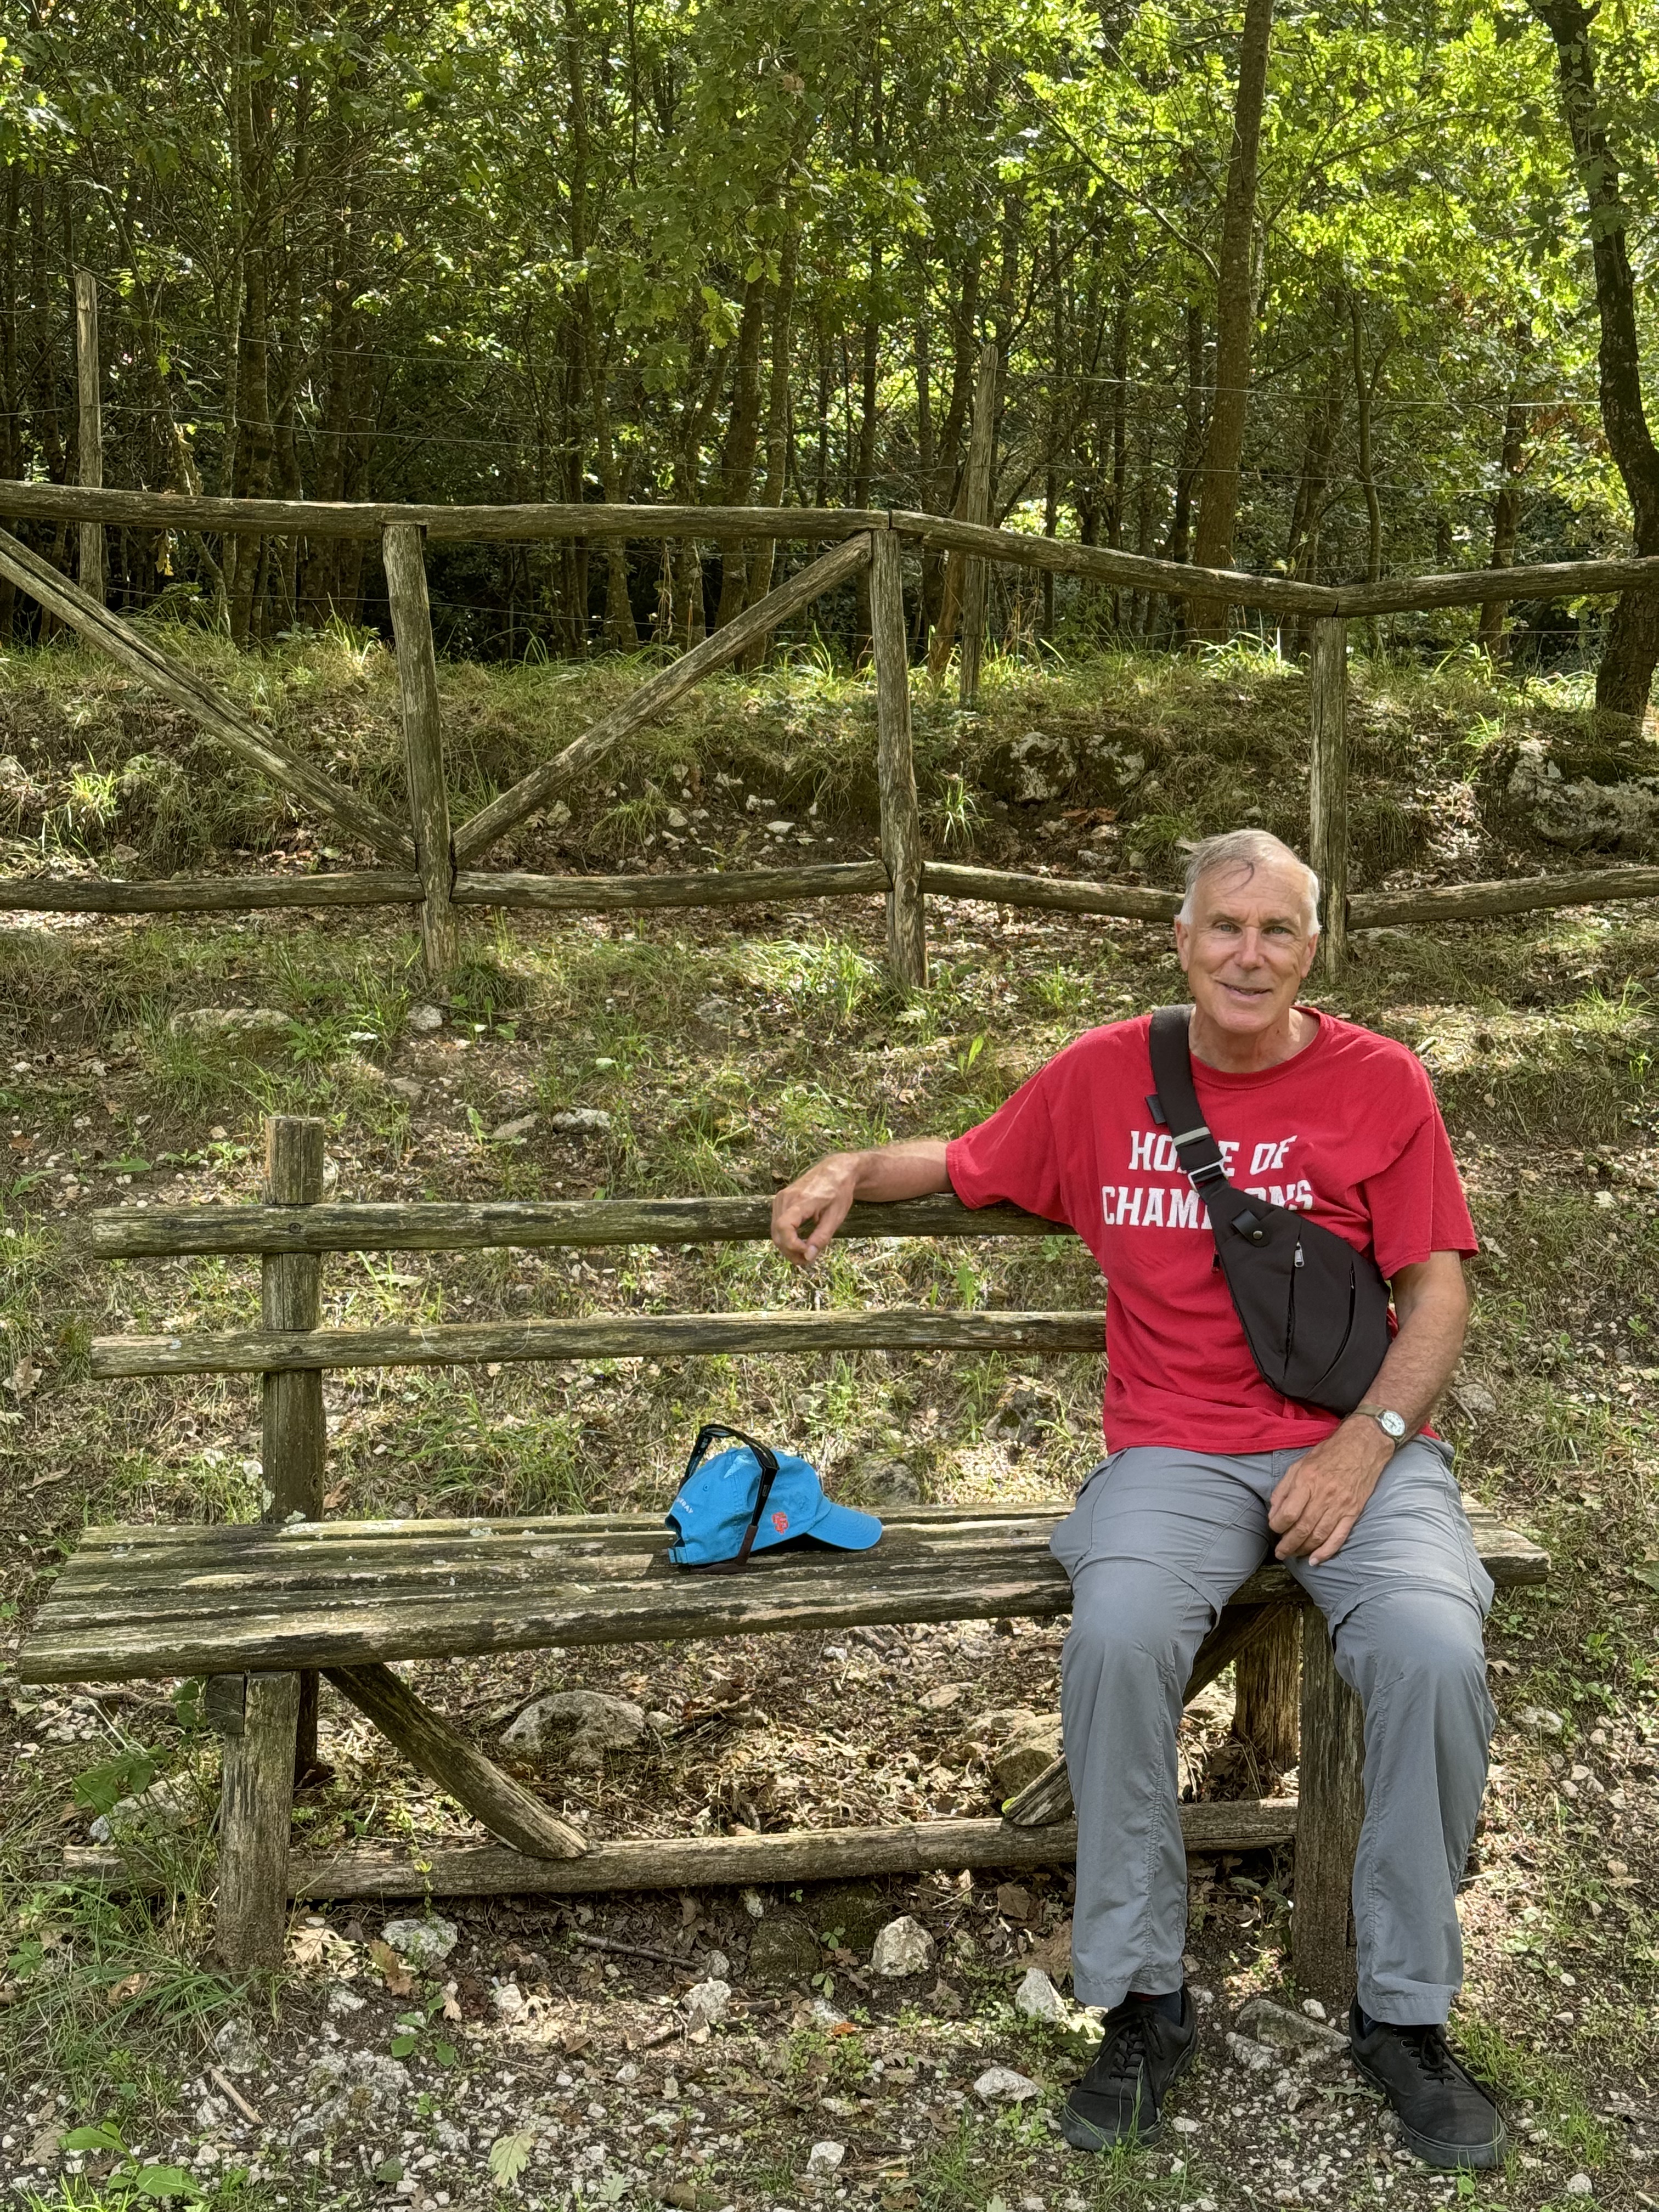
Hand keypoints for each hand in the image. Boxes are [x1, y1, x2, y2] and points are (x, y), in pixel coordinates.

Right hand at [771, 1152, 861, 1267]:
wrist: (836, 1170)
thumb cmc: (839, 1192)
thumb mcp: (836, 1217)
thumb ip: (821, 1237)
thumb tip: (808, 1256)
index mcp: (802, 1200)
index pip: (784, 1227)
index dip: (791, 1245)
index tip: (806, 1254)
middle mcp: (786, 1198)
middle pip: (777, 1233)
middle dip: (790, 1251)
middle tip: (808, 1260)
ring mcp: (781, 1198)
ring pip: (775, 1230)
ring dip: (787, 1246)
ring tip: (806, 1252)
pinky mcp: (781, 1200)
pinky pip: (777, 1224)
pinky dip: (786, 1236)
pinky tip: (800, 1242)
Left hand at [1268, 1418, 1393, 1563]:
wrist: (1364, 1446)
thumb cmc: (1329, 1453)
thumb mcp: (1299, 1464)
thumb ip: (1284, 1489)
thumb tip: (1274, 1514)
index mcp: (1307, 1481)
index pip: (1288, 1513)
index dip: (1277, 1526)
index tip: (1274, 1528)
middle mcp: (1324, 1495)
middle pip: (1302, 1528)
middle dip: (1288, 1545)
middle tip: (1280, 1553)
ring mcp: (1341, 1505)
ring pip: (1319, 1536)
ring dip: (1304, 1550)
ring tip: (1294, 1556)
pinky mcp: (1353, 1512)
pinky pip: (1339, 1537)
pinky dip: (1326, 1551)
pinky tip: (1315, 1560)